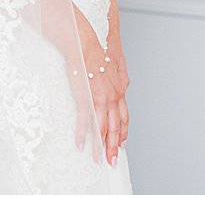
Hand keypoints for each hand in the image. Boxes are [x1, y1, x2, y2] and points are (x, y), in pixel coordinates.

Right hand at [76, 18, 125, 166]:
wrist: (85, 45)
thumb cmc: (96, 54)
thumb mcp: (112, 68)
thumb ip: (117, 80)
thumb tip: (124, 84)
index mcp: (119, 90)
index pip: (124, 117)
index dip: (123, 132)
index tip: (121, 144)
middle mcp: (112, 97)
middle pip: (115, 127)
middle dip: (113, 146)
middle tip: (112, 160)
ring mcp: (99, 99)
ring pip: (102, 128)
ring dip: (100, 146)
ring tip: (98, 159)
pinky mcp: (85, 99)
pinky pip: (85, 122)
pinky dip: (83, 135)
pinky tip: (80, 145)